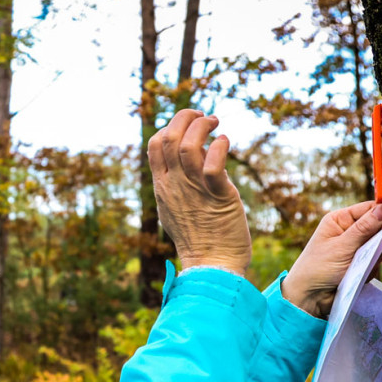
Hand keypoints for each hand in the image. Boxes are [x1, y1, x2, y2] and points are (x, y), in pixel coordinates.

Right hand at [147, 110, 250, 274]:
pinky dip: (220, 146)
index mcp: (162, 186)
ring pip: (189, 145)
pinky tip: (225, 142)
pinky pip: (214, 164)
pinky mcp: (219, 196)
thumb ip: (177, 183)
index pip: (155, 145)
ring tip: (216, 124)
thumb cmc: (199, 238)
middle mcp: (174, 185)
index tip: (189, 125)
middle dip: (186, 117)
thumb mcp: (175, 207)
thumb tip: (194, 154)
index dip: (170, 126)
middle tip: (204, 116)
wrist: (212, 265)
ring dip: (203, 126)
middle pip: (169, 137)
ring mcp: (194, 190)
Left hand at [283, 200, 381, 317]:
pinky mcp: (359, 262)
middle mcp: (348, 231)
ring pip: (379, 247)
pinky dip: (370, 269)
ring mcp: (355, 248)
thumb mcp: (342, 247)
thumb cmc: (318, 268)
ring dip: (372, 259)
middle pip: (378, 228)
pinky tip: (357, 276)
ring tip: (356, 267)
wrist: (310, 297)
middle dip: (377, 242)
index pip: (369, 208)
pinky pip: (375, 262)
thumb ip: (364, 229)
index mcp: (340, 220)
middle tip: (368, 252)